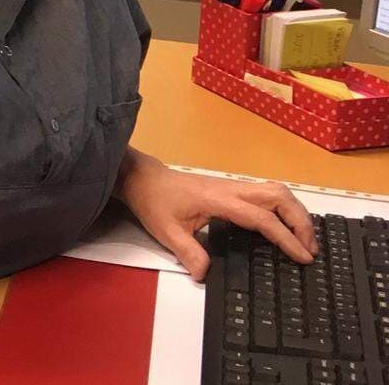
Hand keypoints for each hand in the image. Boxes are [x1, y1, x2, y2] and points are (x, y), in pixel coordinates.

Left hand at [117, 153, 316, 280]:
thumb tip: (205, 275)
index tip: (303, 257)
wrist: (143, 179)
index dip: (286, 238)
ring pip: (276, 191)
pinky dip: (285, 209)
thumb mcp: (165, 232)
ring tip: (305, 241)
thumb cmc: (154, 202)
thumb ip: (188, 253)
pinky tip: (287, 228)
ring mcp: (234, 187)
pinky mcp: (233, 189)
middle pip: (279, 196)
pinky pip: (267, 195)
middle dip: (301, 221)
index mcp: (220, 200)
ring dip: (296, 213)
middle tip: (311, 250)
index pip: (262, 219)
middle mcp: (233, 189)